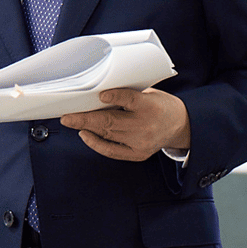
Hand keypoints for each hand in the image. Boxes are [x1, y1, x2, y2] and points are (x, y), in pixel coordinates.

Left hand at [59, 87, 190, 161]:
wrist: (180, 126)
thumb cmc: (160, 105)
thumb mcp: (150, 93)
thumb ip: (128, 95)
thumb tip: (98, 95)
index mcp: (150, 106)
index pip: (131, 100)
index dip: (115, 97)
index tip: (101, 95)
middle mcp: (145, 126)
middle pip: (111, 122)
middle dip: (85, 119)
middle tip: (67, 117)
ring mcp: (140, 142)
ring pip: (108, 135)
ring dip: (87, 128)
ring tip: (72, 121)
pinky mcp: (137, 154)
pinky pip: (111, 151)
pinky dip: (96, 143)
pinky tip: (85, 134)